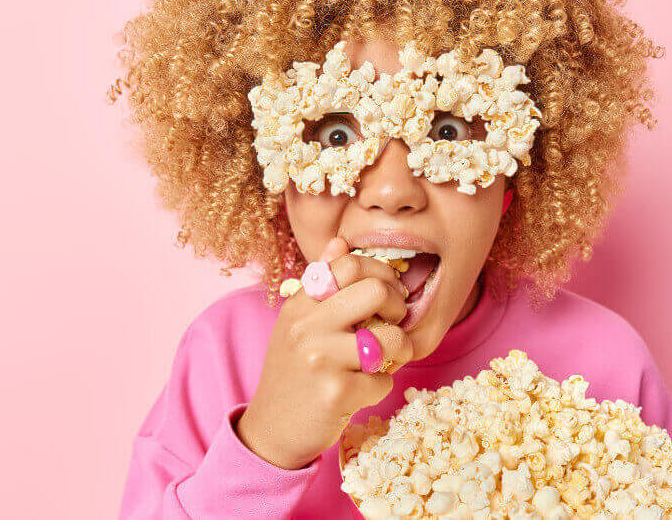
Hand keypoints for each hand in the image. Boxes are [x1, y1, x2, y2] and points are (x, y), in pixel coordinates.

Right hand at [235, 237, 414, 469]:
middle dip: (398, 307)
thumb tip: (341, 241)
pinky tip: (361, 391)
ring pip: (391, 339)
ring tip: (385, 359)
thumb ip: (321, 283)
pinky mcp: (336, 394)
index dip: (381, 273)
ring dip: (400, 351)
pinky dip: (380, 387)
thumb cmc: (294, 371)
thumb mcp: (298, 323)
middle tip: (393, 324)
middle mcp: (307, 326)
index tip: (388, 292)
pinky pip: (384, 380)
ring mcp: (320, 360)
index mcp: (300, 304)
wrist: (271, 429)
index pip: (349, 264)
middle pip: (376, 291)